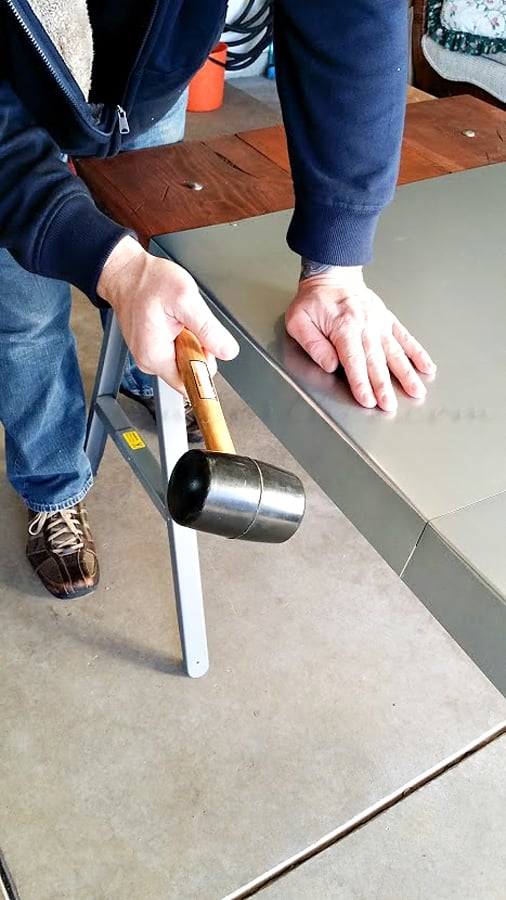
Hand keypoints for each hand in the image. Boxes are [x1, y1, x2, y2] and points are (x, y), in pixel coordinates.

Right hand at [97, 236, 238, 393]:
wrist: (126, 272)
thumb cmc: (148, 282)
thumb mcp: (186, 300)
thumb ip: (209, 329)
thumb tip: (227, 351)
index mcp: (155, 356)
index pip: (189, 384)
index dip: (204, 367)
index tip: (206, 347)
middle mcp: (149, 361)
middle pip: (188, 372)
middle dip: (199, 351)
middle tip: (190, 325)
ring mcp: (149, 355)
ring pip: (183, 361)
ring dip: (190, 342)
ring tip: (180, 320)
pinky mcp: (151, 348)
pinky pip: (175, 351)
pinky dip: (182, 337)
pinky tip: (175, 321)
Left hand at [285, 264, 435, 411]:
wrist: (332, 276)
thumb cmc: (313, 301)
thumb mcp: (299, 321)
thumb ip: (313, 344)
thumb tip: (330, 365)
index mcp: (343, 327)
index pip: (353, 360)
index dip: (361, 382)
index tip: (368, 400)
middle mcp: (365, 325)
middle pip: (376, 360)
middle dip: (383, 385)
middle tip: (390, 405)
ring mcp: (379, 322)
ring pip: (395, 352)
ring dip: (406, 373)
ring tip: (416, 391)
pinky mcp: (388, 320)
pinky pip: (405, 337)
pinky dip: (417, 353)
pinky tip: (427, 367)